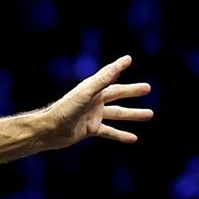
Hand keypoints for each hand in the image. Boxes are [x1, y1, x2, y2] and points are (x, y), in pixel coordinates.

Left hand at [36, 56, 152, 150]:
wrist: (49, 131)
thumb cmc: (64, 109)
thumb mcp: (86, 93)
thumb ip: (102, 80)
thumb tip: (119, 67)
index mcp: (92, 88)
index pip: (109, 74)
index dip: (118, 66)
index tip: (128, 59)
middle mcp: (94, 100)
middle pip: (118, 93)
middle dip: (133, 91)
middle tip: (148, 88)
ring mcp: (93, 115)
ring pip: (118, 113)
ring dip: (133, 114)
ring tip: (150, 114)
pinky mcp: (91, 129)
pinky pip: (110, 131)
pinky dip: (121, 135)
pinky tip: (133, 138)